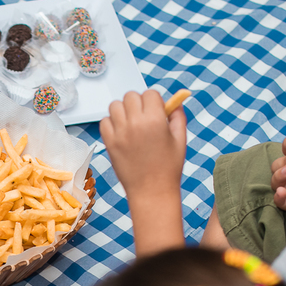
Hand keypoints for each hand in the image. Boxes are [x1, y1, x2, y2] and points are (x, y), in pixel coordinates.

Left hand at [100, 89, 187, 203]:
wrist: (151, 191)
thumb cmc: (168, 168)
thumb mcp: (180, 139)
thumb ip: (178, 116)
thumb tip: (174, 101)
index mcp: (155, 120)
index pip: (150, 93)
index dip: (154, 100)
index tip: (156, 110)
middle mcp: (135, 123)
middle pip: (131, 96)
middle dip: (138, 103)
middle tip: (143, 116)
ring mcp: (120, 133)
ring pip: (115, 105)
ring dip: (123, 110)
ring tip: (131, 123)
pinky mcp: (109, 143)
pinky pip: (104, 121)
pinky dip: (111, 123)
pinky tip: (121, 132)